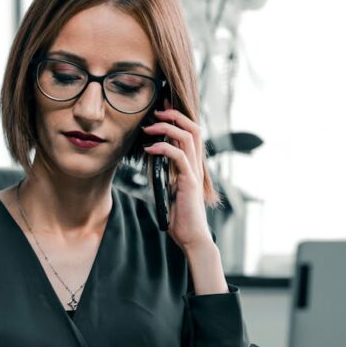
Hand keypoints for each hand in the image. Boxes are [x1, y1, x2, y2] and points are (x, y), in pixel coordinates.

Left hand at [140, 97, 214, 252]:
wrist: (192, 236)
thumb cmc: (181, 217)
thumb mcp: (170, 190)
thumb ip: (166, 175)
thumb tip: (153, 163)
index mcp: (192, 165)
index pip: (190, 133)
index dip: (177, 118)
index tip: (161, 109)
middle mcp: (196, 165)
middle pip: (193, 128)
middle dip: (174, 115)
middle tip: (157, 110)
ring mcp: (194, 172)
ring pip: (188, 137)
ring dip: (167, 128)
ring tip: (149, 127)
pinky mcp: (189, 182)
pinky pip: (179, 157)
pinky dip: (164, 148)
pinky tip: (150, 149)